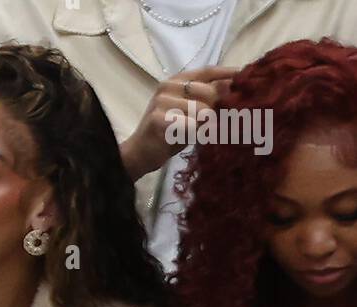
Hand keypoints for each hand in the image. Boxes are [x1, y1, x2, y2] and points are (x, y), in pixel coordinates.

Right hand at [120, 66, 236, 180]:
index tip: (248, 78)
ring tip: (198, 135)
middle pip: (209, 92)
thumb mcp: (191, 114)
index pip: (208, 71)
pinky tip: (186, 139)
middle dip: (217, 110)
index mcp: (178, 80)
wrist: (140, 154)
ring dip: (205, 127)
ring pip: (201, 110)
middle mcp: (169, 86)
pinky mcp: (158, 118)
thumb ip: (209, 101)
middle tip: (217, 125)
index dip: (229, 74)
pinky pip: (189, 126)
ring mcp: (162, 101)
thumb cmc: (169, 134)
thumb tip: (236, 92)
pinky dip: (193, 135)